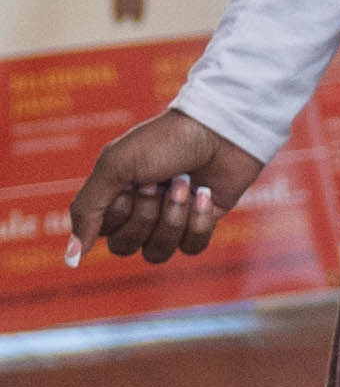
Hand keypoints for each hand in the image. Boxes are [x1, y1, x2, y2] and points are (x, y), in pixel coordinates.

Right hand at [70, 111, 257, 267]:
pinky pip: (192, 248)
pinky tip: (205, 194)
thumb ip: (86, 212)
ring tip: (186, 184)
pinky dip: (199, 222)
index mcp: (112, 198)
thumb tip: (72, 256)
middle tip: (160, 182)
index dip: (120, 212)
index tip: (134, 180)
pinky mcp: (201, 225)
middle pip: (126, 247)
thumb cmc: (164, 141)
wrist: (220, 130)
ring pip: (158, 253)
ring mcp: (169, 221)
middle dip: (145, 215)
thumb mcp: (115, 168)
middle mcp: (137, 213)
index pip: (102, 233)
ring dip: (173, 218)